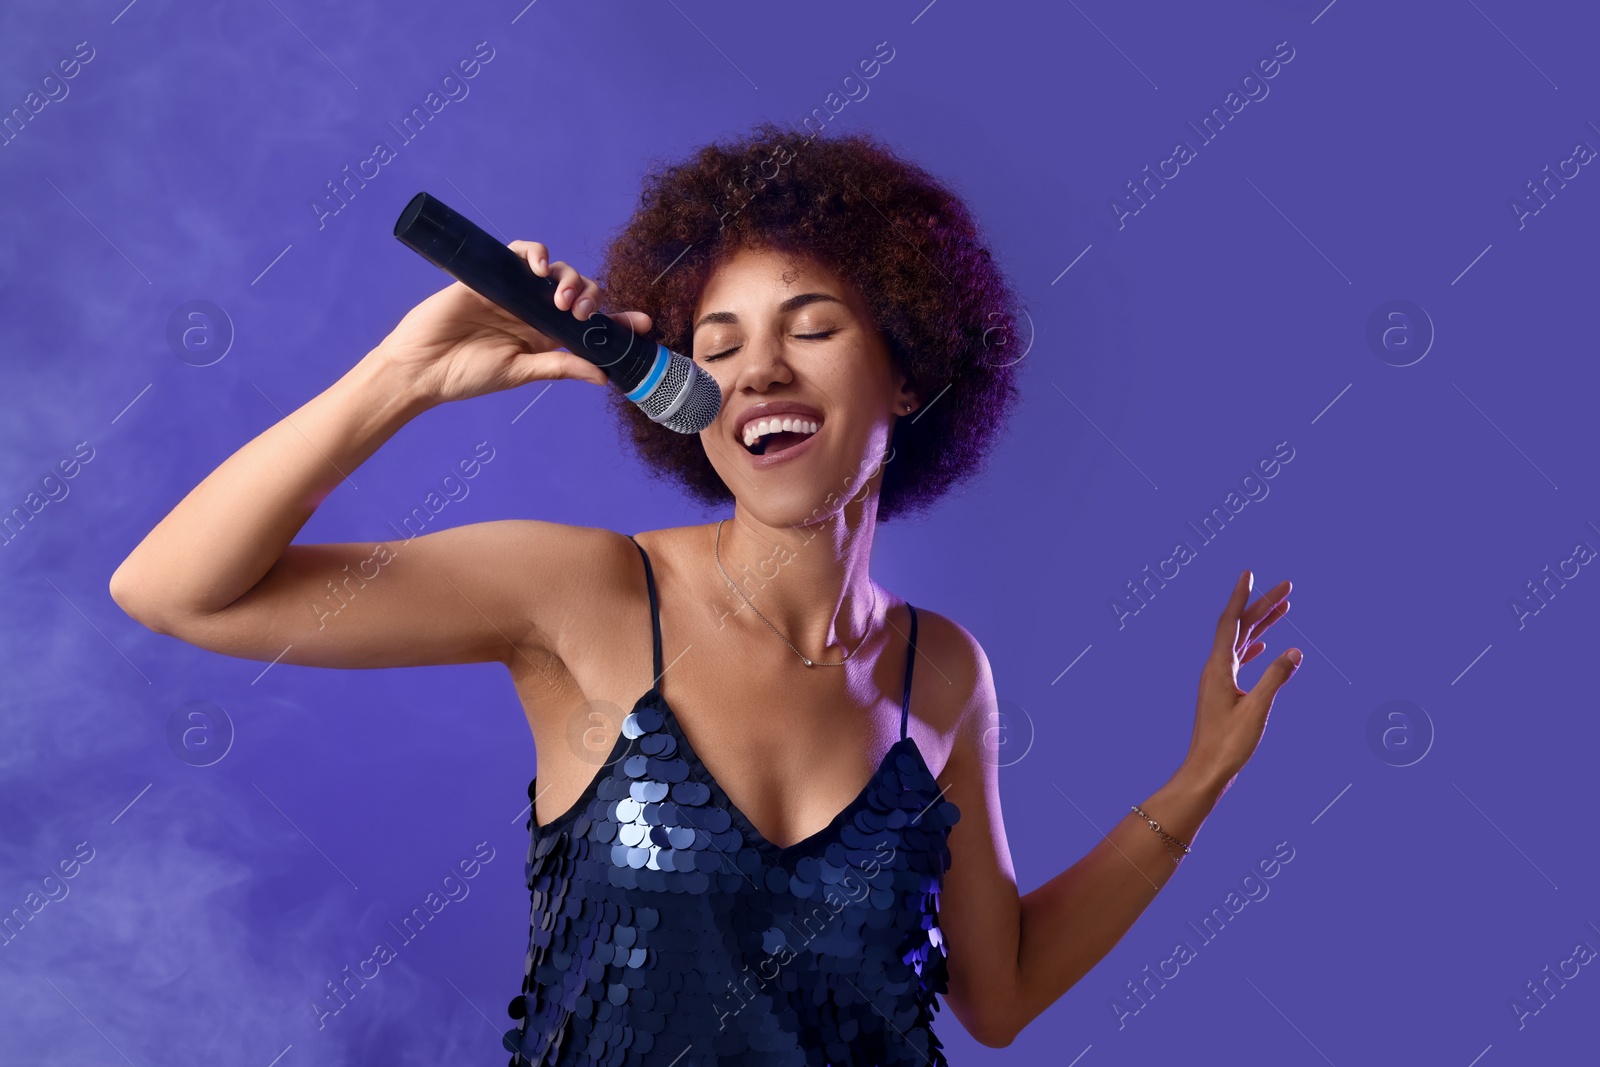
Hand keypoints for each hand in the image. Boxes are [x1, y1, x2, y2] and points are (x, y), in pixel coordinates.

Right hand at [372, 240, 653, 404]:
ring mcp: (514, 291)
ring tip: (562, 300)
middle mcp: (534, 311)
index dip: (618, 320)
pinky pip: (522, 253)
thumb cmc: (466, 375)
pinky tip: (542, 268)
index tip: (644, 324)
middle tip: (585, 316)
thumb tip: (604, 376)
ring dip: (569, 278)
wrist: (420, 367)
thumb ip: (560, 367)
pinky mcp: (492, 274)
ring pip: (556, 270)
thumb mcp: (520, 373)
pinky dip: (537, 254)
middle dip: (592, 298)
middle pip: (579, 292)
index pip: (590, 324)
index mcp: (545, 337)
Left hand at [1182, 570, 1301, 797]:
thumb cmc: (1229, 745)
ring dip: (1261, 624)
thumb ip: (1277, 678)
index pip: (1230, 621)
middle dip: (1262, 605)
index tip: (1250, 573)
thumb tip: (1295, 651)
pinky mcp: (1222, 693)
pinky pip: (1239, 660)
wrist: (1206, 772)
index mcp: (1218, 667)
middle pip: (1239, 627)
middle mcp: (1214, 668)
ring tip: (1285, 607)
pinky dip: (1253, 647)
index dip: (1241, 596)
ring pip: (1241, 642)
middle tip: (1287, 586)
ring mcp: (1217, 680)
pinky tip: (1264, 645)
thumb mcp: (1258, 709)